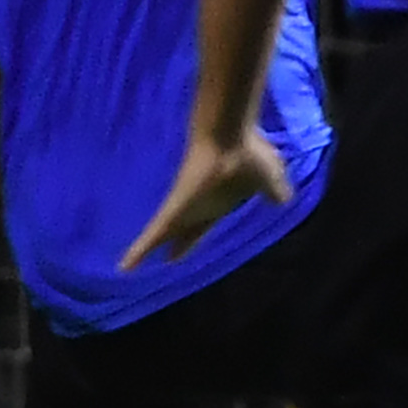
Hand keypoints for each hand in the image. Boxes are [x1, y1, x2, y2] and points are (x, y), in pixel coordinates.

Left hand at [121, 129, 295, 270]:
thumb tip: (283, 200)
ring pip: (162, 236)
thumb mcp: (271, 179)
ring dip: (147, 251)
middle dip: (177, 244)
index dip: (196, 238)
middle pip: (185, 231)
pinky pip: (154, 236)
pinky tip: (125, 266)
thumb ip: (275, 191)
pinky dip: (140, 252)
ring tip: (128, 266)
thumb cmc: (249, 155)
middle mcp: (199, 207)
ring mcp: (183, 208)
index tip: (186, 249)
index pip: (205, 225)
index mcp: (220, 202)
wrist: (230, 140)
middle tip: (166, 258)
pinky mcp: (173, 210)